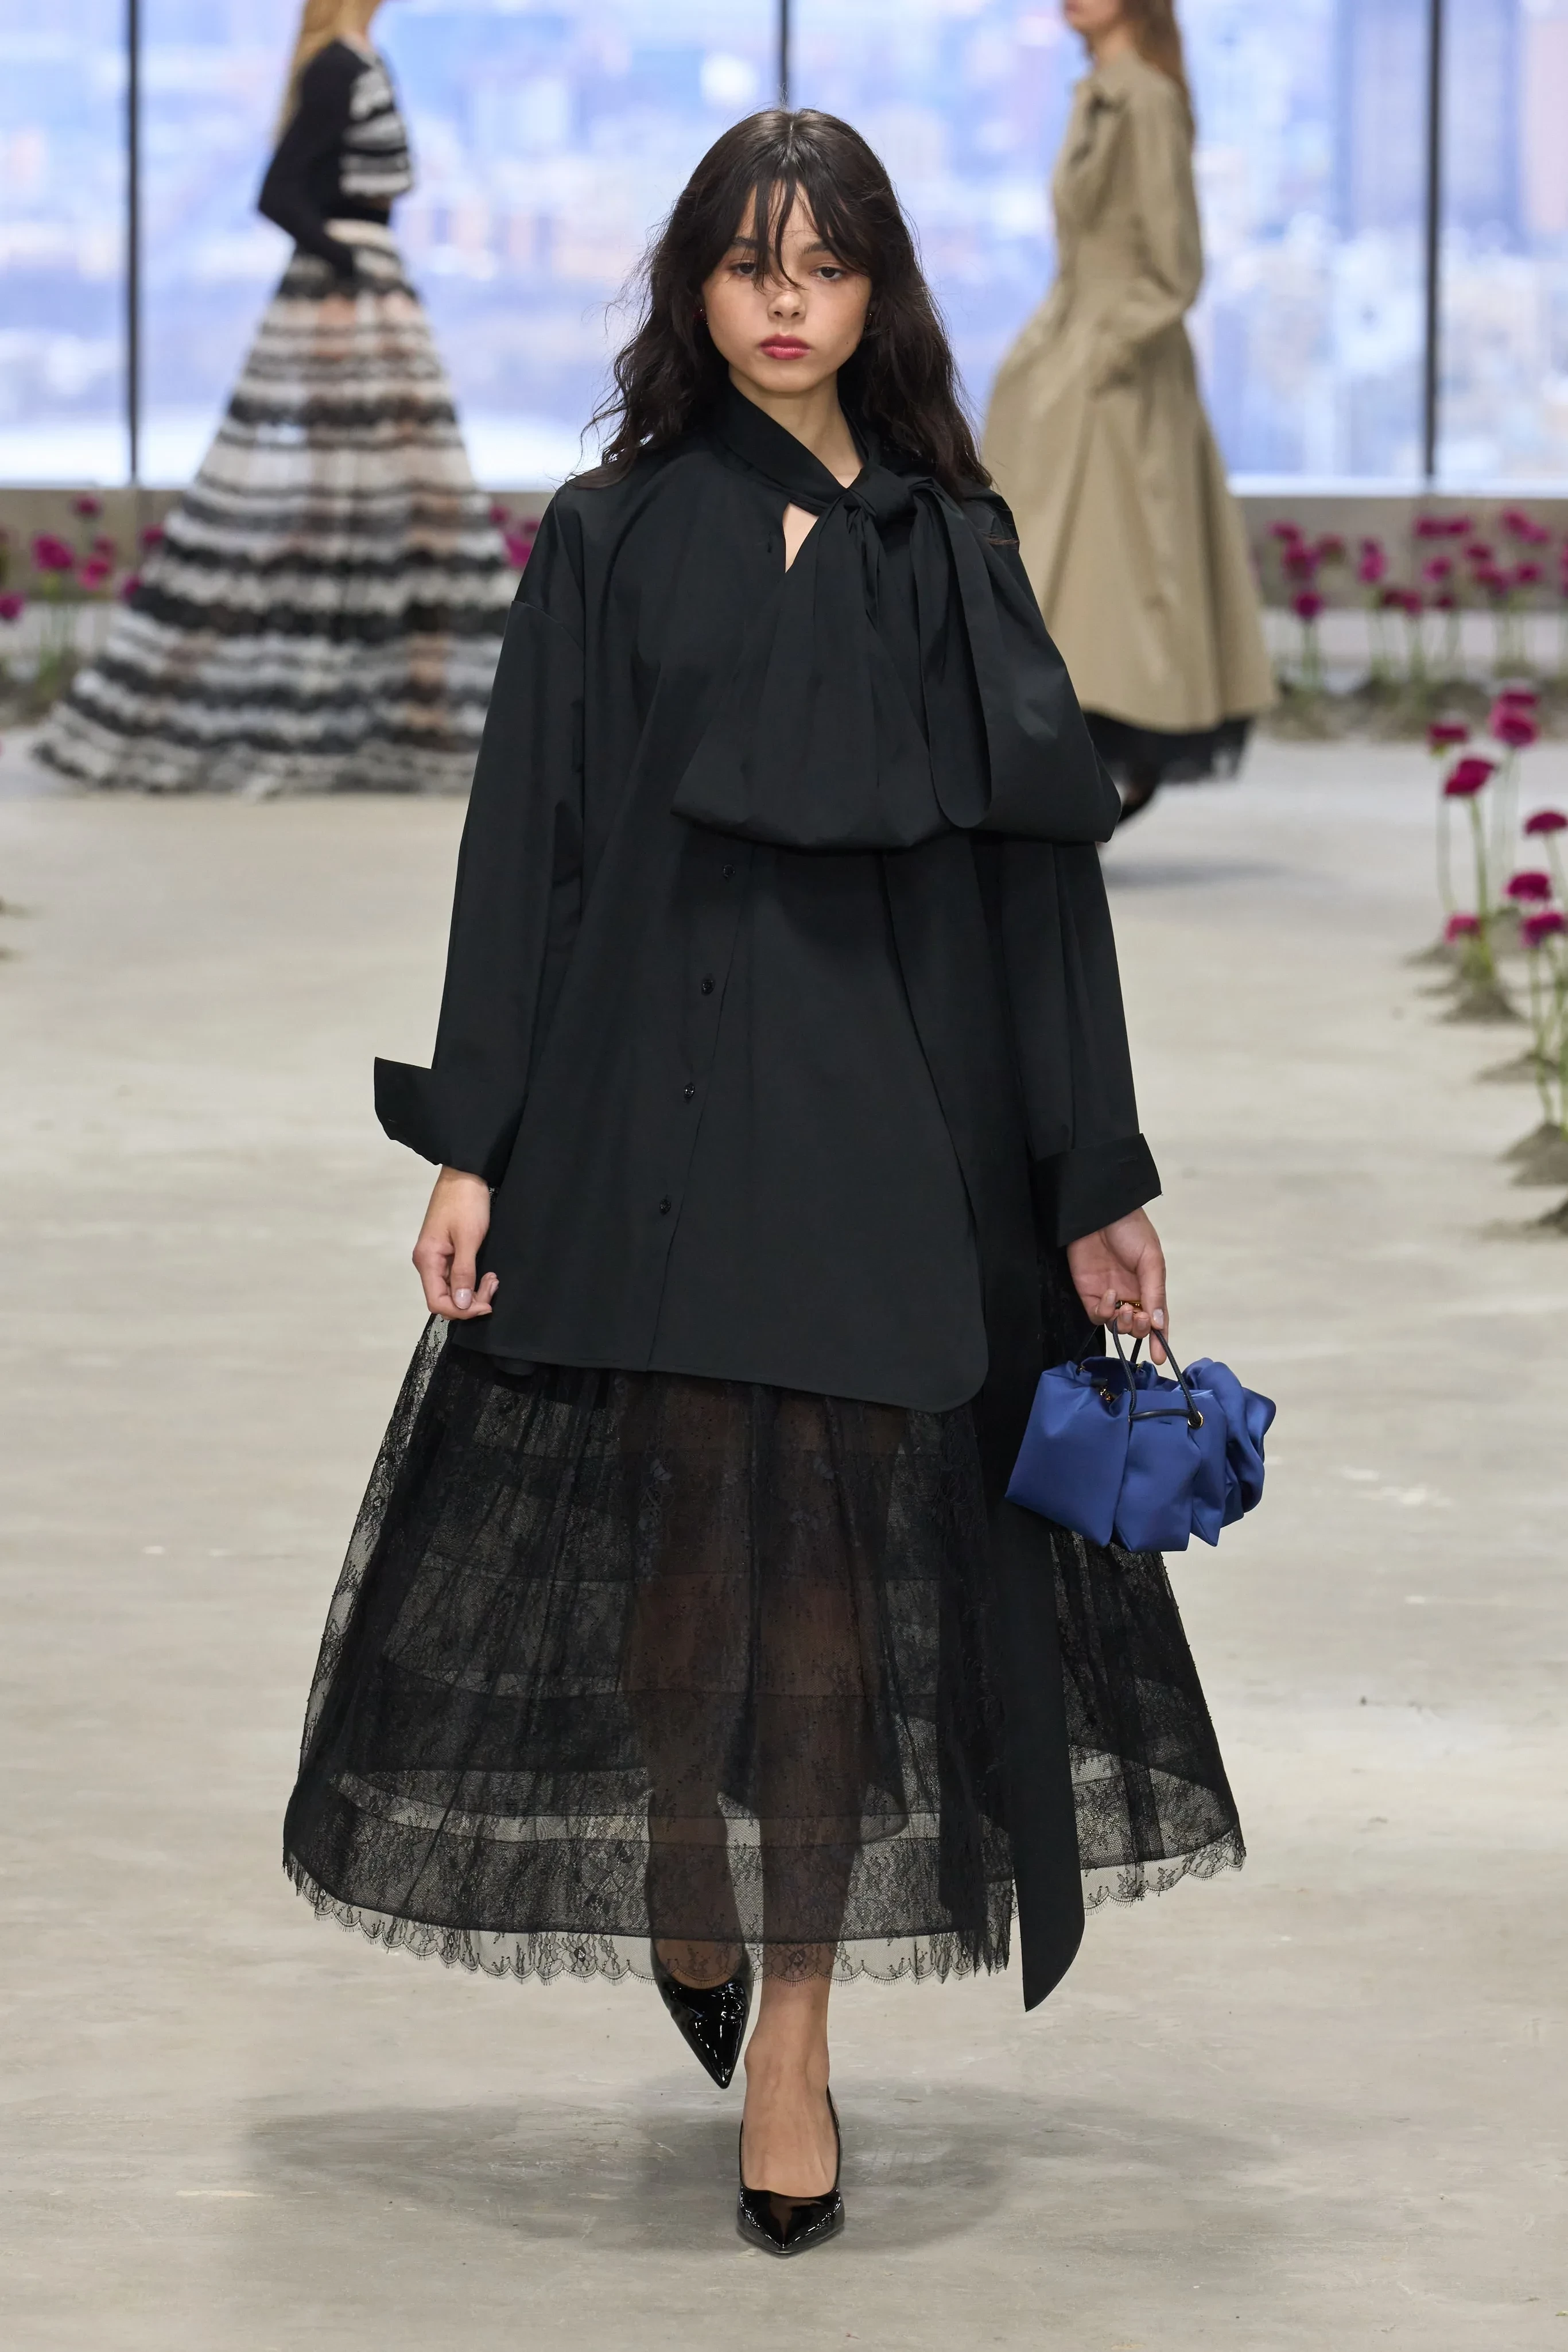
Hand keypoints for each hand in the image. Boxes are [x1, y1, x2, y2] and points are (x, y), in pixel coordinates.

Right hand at [412, 1167, 497, 1319]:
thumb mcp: (468, 1238)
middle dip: (470, 1301)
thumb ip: (464, 1273)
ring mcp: (436, 1257)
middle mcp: (427, 1262)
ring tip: (493, 1279)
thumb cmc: (466, 1201)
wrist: (465, 1173)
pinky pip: (455, 1277)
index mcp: (427, 1259)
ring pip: (452, 1290)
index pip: (436, 1302)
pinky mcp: (446, 1251)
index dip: (461, 1310)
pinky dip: (471, 1280)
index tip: (485, 1306)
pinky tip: (486, 1274)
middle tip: (493, 1286)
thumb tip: (461, 1304)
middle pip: (444, 1299)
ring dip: (473, 1291)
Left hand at [1065, 1209, 1167, 1361]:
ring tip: (1127, 1309)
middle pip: (1137, 1327)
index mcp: (1149, 1287)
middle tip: (1140, 1317)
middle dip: (1141, 1329)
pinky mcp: (1088, 1293)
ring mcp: (1109, 1295)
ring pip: (1117, 1325)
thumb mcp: (1151, 1260)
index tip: (1161, 1357)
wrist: (1100, 1213)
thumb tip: (1159, 1323)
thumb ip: (1154, 1292)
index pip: (1157, 1319)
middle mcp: (1130, 1294)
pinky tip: (1109, 1297)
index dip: (1160, 1340)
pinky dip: (1104, 1312)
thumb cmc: (1132, 1230)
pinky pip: (1097, 1315)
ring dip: (1124, 1324)